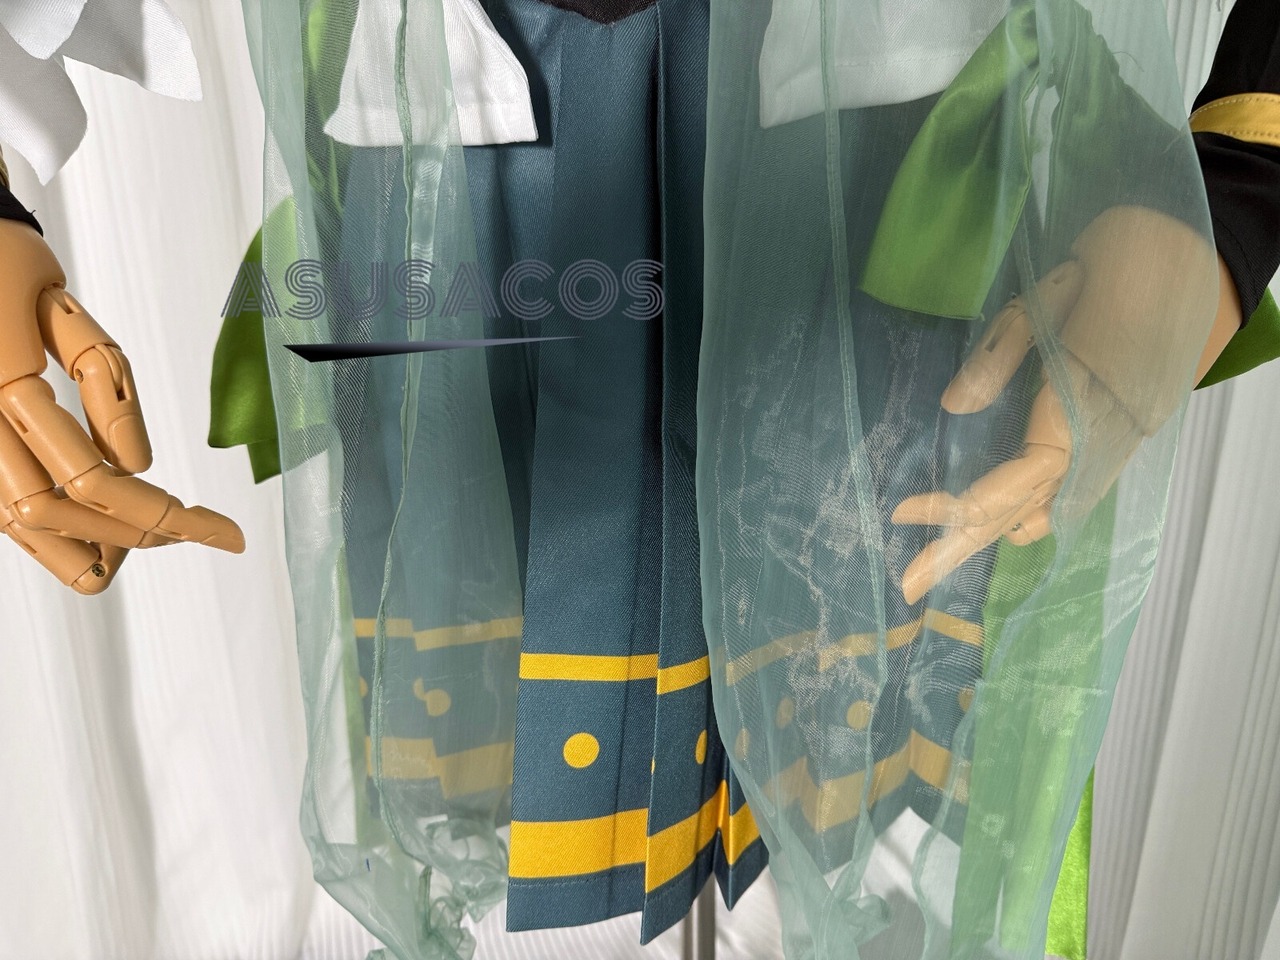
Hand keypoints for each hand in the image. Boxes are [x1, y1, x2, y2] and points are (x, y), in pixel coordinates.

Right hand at [0, 218, 243, 593]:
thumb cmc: (10, 268)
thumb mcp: (68, 317)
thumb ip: (105, 389)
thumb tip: (138, 466)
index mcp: (4, 381)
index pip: (91, 479)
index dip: (164, 515)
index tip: (226, 531)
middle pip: (58, 514)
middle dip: (134, 532)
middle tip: (200, 531)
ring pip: (20, 526)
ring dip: (91, 547)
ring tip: (154, 536)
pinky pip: (1, 509)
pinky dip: (54, 531)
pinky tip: (104, 528)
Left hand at [892, 206, 1217, 604]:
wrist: (1183, 254)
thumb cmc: (1110, 269)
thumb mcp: (1046, 300)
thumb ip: (999, 355)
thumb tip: (951, 405)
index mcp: (1085, 413)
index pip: (1017, 480)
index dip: (962, 504)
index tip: (903, 513)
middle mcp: (1101, 443)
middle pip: (1022, 511)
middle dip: (961, 547)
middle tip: (905, 587)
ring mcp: (1110, 446)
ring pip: (1042, 507)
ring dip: (987, 537)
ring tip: (933, 568)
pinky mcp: (1111, 439)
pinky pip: (1063, 492)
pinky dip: (1025, 515)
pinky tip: (996, 531)